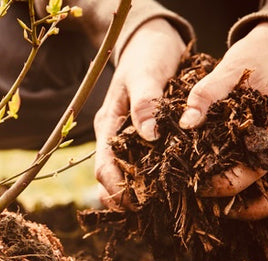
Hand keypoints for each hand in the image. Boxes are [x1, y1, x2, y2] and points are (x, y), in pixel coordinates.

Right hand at [94, 18, 185, 209]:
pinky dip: (147, 180)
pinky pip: (139, 164)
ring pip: (122, 175)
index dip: (116, 189)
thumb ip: (145, 103)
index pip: (103, 167)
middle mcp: (114, 137)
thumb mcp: (146, 74)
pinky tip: (163, 189)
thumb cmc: (147, 56)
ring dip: (133, 193)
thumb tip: (150, 135)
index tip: (136, 203)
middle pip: (109, 178)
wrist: (150, 42)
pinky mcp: (141, 137)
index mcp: (108, 125)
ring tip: (154, 207)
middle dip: (122, 198)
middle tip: (146, 212)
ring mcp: (126, 138)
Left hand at [178, 22, 267, 219]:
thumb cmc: (256, 57)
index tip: (198, 188)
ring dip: (250, 205)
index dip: (226, 185)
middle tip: (206, 205)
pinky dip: (252, 192)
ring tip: (217, 208)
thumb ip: (207, 95)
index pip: (255, 170)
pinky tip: (225, 191)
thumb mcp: (231, 69)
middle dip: (240, 205)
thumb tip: (186, 123)